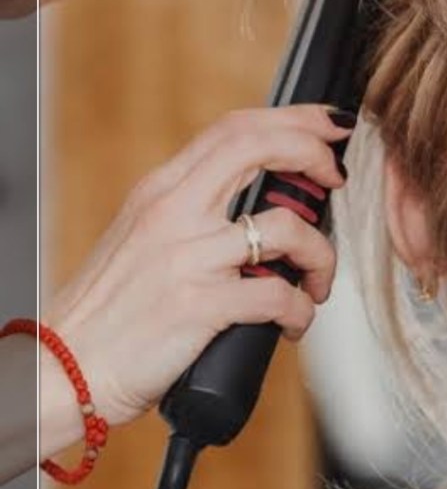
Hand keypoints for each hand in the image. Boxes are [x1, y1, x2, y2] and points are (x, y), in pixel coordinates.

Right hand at [43, 104, 350, 431]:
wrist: (67, 368)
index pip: (234, 128)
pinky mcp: (199, 306)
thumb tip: (260, 204)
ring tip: (317, 283)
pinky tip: (294, 323)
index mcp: (161, 191)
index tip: (329, 126)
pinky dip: (301, 311)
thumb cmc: (112, 311)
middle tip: (338, 179)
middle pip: (258, 147)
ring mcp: (186, 258)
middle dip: (315, 152)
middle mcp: (173, 213)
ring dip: (321, 255)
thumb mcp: (146, 238)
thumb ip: (194, 213)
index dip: (293, 120)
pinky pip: (278, 296)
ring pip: (286, 228)